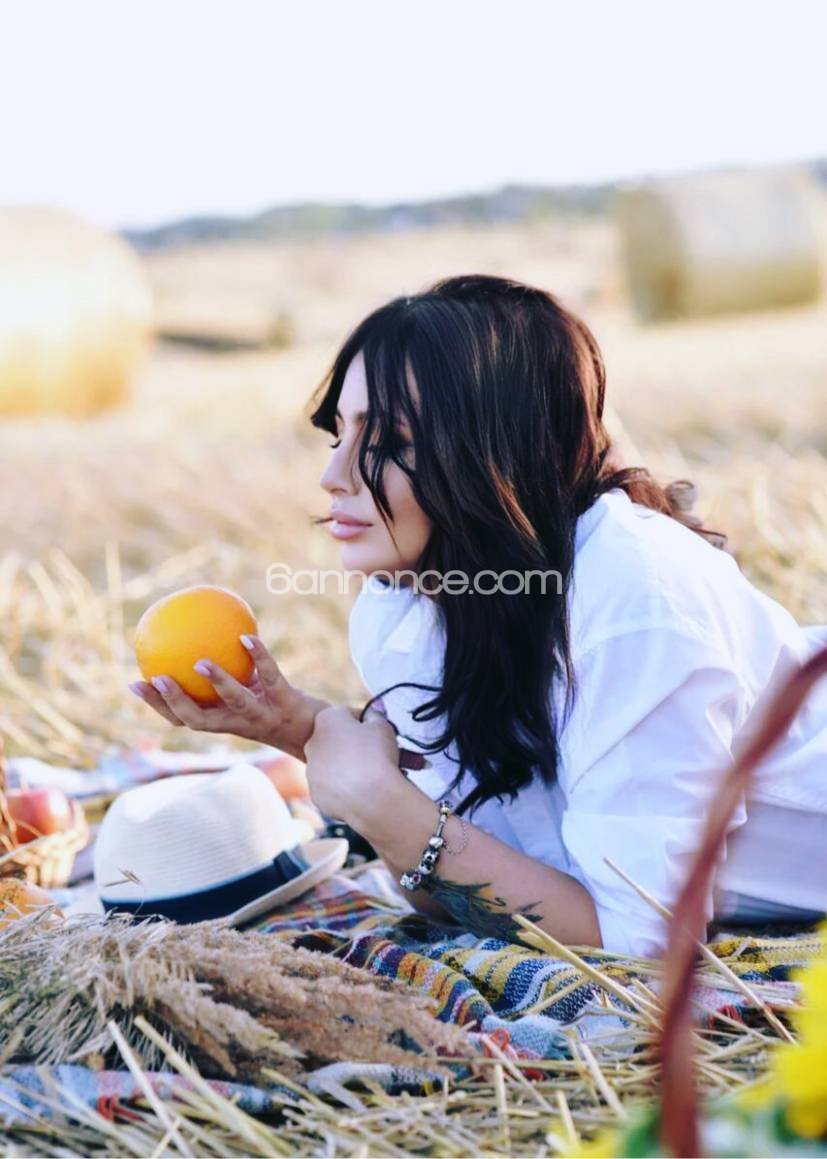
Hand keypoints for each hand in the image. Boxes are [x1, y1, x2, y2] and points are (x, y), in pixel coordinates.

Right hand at [127, 634, 323, 760]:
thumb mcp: (247, 691)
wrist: (316, 729)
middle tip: (155, 679)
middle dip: (174, 703)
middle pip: (198, 720)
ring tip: (200, 662)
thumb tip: (199, 639)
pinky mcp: (285, 701)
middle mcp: (238, 724)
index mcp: (223, 722)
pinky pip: (269, 676)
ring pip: (235, 702)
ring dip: (217, 683)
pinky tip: (246, 636)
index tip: (134, 684)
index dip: (157, 706)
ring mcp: (262, 714)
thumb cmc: (274, 704)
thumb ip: (225, 674)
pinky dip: (258, 656)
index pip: (183, 719)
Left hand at [304, 705, 410, 829]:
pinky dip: (347, 789)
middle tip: (381, 756)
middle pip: (339, 741)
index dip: (368, 724)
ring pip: (336, 766)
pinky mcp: (316, 794)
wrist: (372, 797)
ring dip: (352, 768)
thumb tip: (374, 710)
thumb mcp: (384, 725)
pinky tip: (365, 792)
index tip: (381, 734)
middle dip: (358, 747)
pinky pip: (334, 788)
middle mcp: (312, 743)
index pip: (348, 715)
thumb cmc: (378, 755)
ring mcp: (312, 771)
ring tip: (377, 777)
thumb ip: (376, 715)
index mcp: (326, 719)